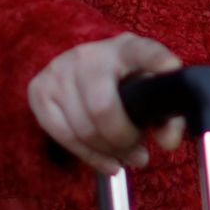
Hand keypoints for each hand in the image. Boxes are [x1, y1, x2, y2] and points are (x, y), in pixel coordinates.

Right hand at [28, 33, 186, 171]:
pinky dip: (88, 155)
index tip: (170, 66)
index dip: (157, 59)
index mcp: (127, 49)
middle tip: (137, 148)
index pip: (143, 51)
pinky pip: (63, 135)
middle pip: (103, 108)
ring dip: (108, 150)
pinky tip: (106, 160)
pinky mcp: (39, 89)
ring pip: (83, 128)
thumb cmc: (123, 85)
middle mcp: (90, 55)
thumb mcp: (149, 93)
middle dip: (124, 138)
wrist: (83, 72)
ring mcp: (60, 70)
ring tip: (123, 153)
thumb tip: (168, 143)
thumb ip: (168, 117)